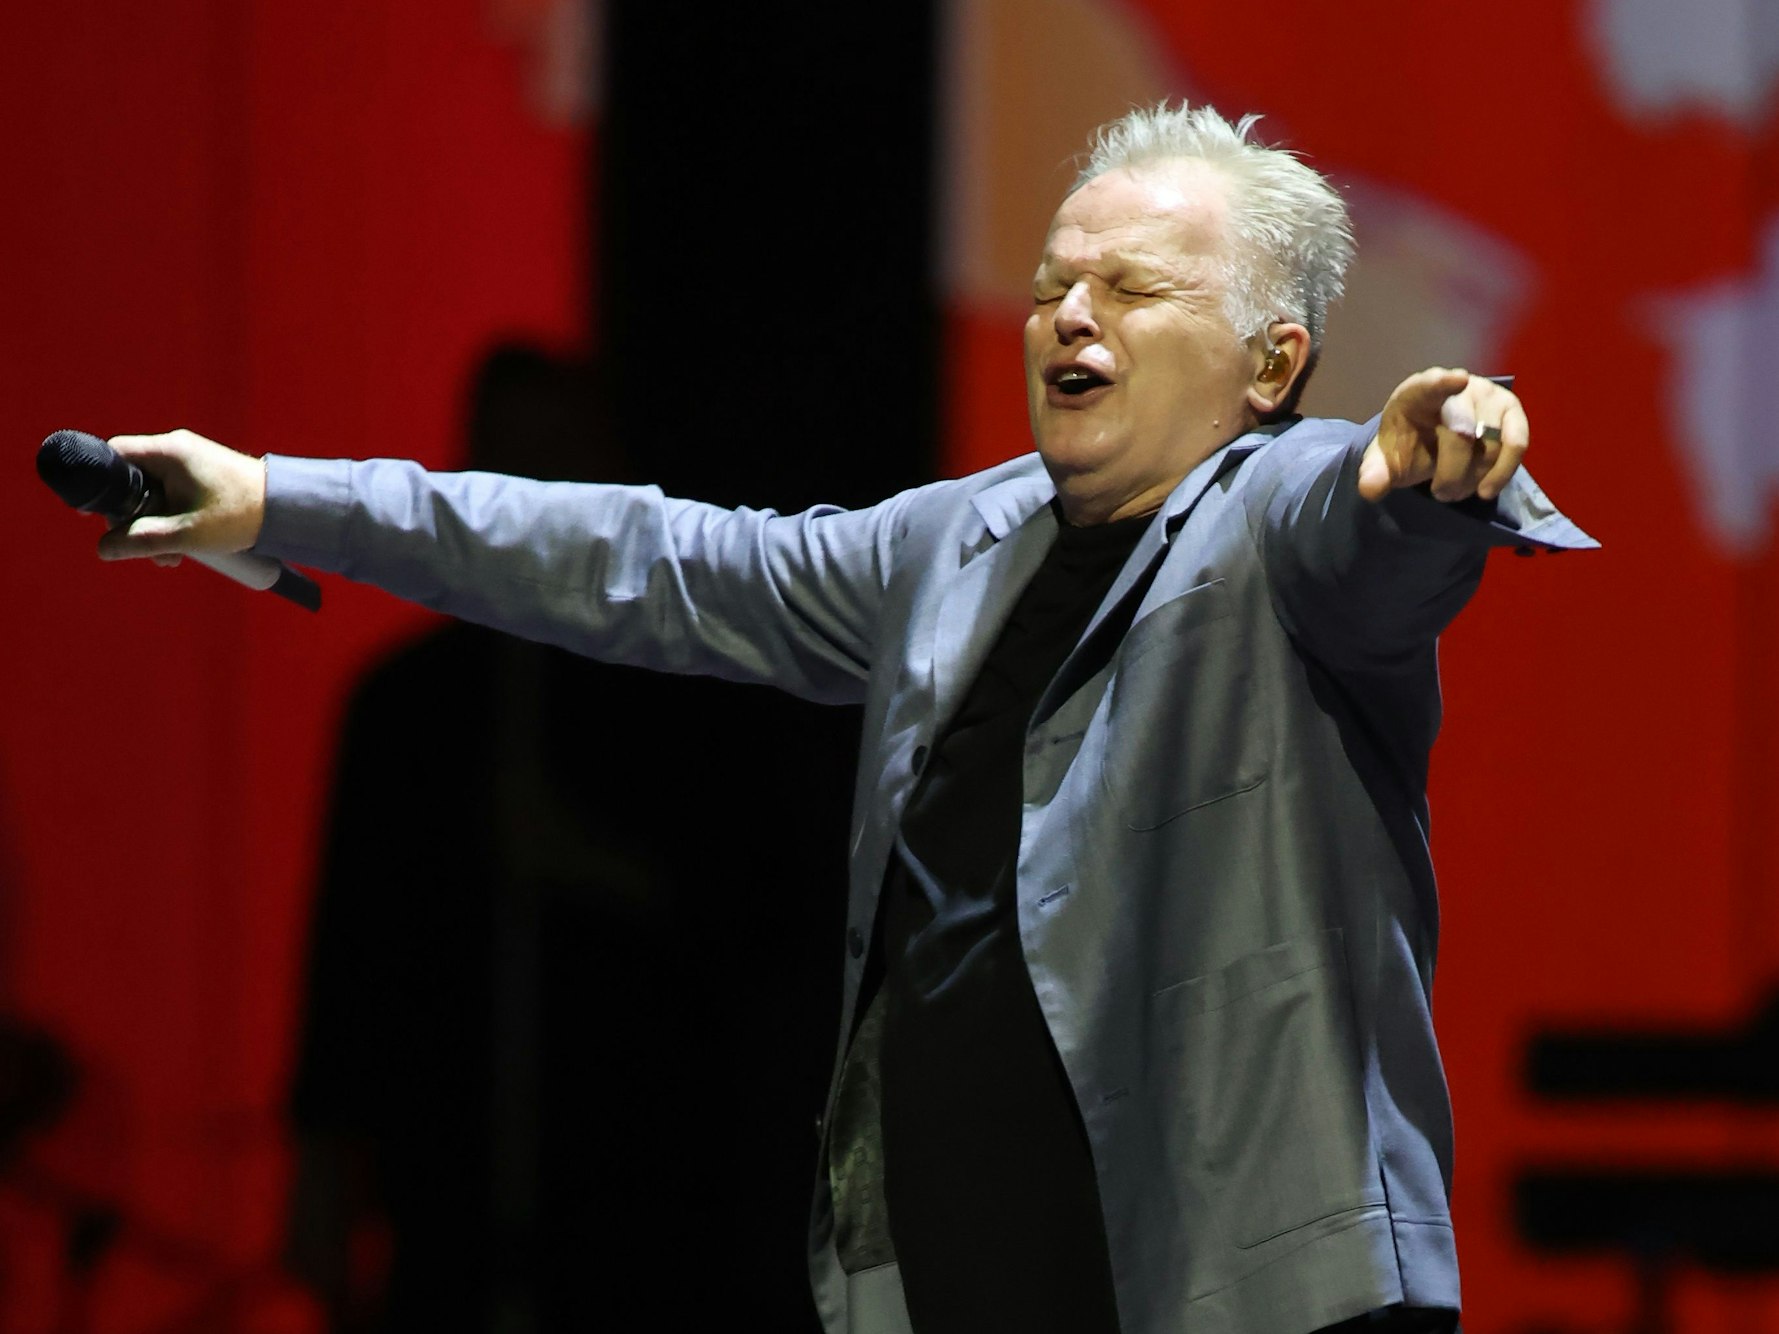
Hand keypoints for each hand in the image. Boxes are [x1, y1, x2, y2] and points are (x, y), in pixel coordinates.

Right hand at [95, 429, 266, 565]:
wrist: (290, 511)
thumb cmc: (242, 515)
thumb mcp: (187, 534)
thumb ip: (142, 541)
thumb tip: (103, 549)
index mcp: (169, 452)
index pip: (114, 455)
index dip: (100, 484)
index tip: (97, 514)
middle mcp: (177, 451)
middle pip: (132, 481)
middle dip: (134, 519)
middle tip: (144, 550)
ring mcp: (191, 463)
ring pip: (153, 494)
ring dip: (154, 527)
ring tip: (170, 556)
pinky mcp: (202, 478)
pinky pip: (172, 497)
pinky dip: (171, 521)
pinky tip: (183, 547)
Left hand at [1358, 368, 1529, 503]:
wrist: (1432, 442)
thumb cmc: (1408, 444)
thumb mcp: (1386, 460)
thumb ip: (1375, 472)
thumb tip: (1369, 488)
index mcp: (1418, 392)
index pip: (1430, 384)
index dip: (1443, 383)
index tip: (1457, 380)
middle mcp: (1458, 386)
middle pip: (1461, 432)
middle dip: (1450, 472)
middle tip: (1439, 494)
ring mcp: (1488, 396)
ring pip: (1489, 443)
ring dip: (1473, 477)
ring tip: (1454, 492)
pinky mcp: (1511, 414)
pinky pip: (1517, 442)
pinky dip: (1502, 471)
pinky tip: (1486, 490)